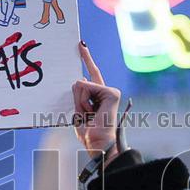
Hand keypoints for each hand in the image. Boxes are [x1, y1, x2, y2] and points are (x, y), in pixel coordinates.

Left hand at [73, 42, 120, 165]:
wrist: (98, 145)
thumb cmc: (89, 134)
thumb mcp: (78, 113)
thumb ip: (77, 96)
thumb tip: (78, 80)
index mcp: (98, 96)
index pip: (91, 73)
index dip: (87, 59)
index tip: (81, 44)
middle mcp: (106, 92)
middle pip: (81, 82)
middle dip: (77, 101)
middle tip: (87, 116)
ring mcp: (110, 91)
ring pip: (80, 85)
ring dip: (79, 103)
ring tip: (89, 116)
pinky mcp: (112, 93)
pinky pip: (86, 87)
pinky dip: (83, 102)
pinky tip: (92, 112)